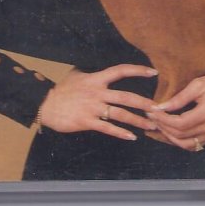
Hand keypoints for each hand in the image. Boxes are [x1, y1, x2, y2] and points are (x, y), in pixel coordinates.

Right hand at [39, 64, 159, 140]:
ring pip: (121, 114)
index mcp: (95, 79)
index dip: (138, 70)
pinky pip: (108, 128)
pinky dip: (121, 133)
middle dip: (144, 103)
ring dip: (138, 121)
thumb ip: (91, 73)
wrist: (45, 104)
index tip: (154, 72)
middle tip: (159, 109)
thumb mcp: (76, 75)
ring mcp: (93, 108)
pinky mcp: (87, 121)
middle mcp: (97, 92)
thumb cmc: (61, 90)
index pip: (120, 71)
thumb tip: (101, 68)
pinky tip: (132, 137)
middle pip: (126, 96)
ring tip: (152, 125)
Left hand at [147, 71, 204, 150]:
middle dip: (162, 127)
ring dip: (168, 137)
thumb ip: (180, 97)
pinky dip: (178, 141)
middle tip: (150, 116)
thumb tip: (161, 107)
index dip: (163, 119)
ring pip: (185, 144)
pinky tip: (167, 133)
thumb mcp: (198, 85)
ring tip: (155, 126)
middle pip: (180, 135)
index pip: (180, 123)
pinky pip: (192, 145)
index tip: (151, 110)